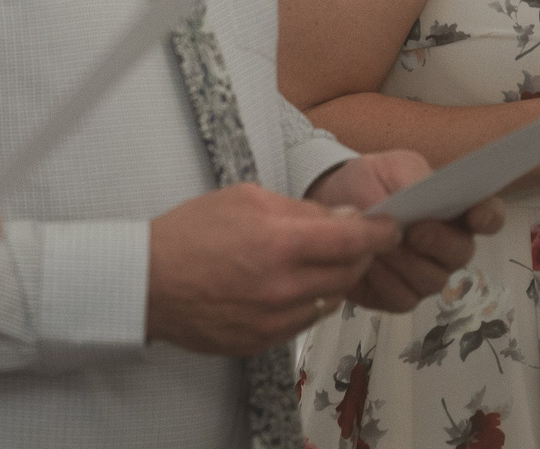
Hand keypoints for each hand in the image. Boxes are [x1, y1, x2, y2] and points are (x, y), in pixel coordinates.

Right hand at [148, 181, 399, 354]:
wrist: (147, 282)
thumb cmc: (190, 233)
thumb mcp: (245, 198)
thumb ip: (300, 209)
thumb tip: (344, 219)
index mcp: (281, 243)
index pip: (353, 240)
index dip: (381, 233)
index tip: (392, 227)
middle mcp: (284, 287)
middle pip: (350, 274)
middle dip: (359, 254)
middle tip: (352, 241)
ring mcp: (275, 320)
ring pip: (331, 301)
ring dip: (333, 281)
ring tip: (313, 262)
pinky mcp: (264, 341)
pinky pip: (304, 321)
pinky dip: (307, 302)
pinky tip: (288, 285)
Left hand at [305, 152, 501, 312]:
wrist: (332, 205)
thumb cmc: (369, 182)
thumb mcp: (388, 167)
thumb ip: (410, 177)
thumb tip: (425, 193)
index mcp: (455, 210)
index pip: (489, 216)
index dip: (489, 217)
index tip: (475, 215)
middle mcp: (449, 246)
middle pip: (462, 253)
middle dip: (439, 242)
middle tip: (414, 231)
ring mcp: (427, 274)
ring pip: (433, 280)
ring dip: (405, 262)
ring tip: (379, 245)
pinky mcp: (401, 295)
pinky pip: (403, 298)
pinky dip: (383, 282)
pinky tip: (367, 264)